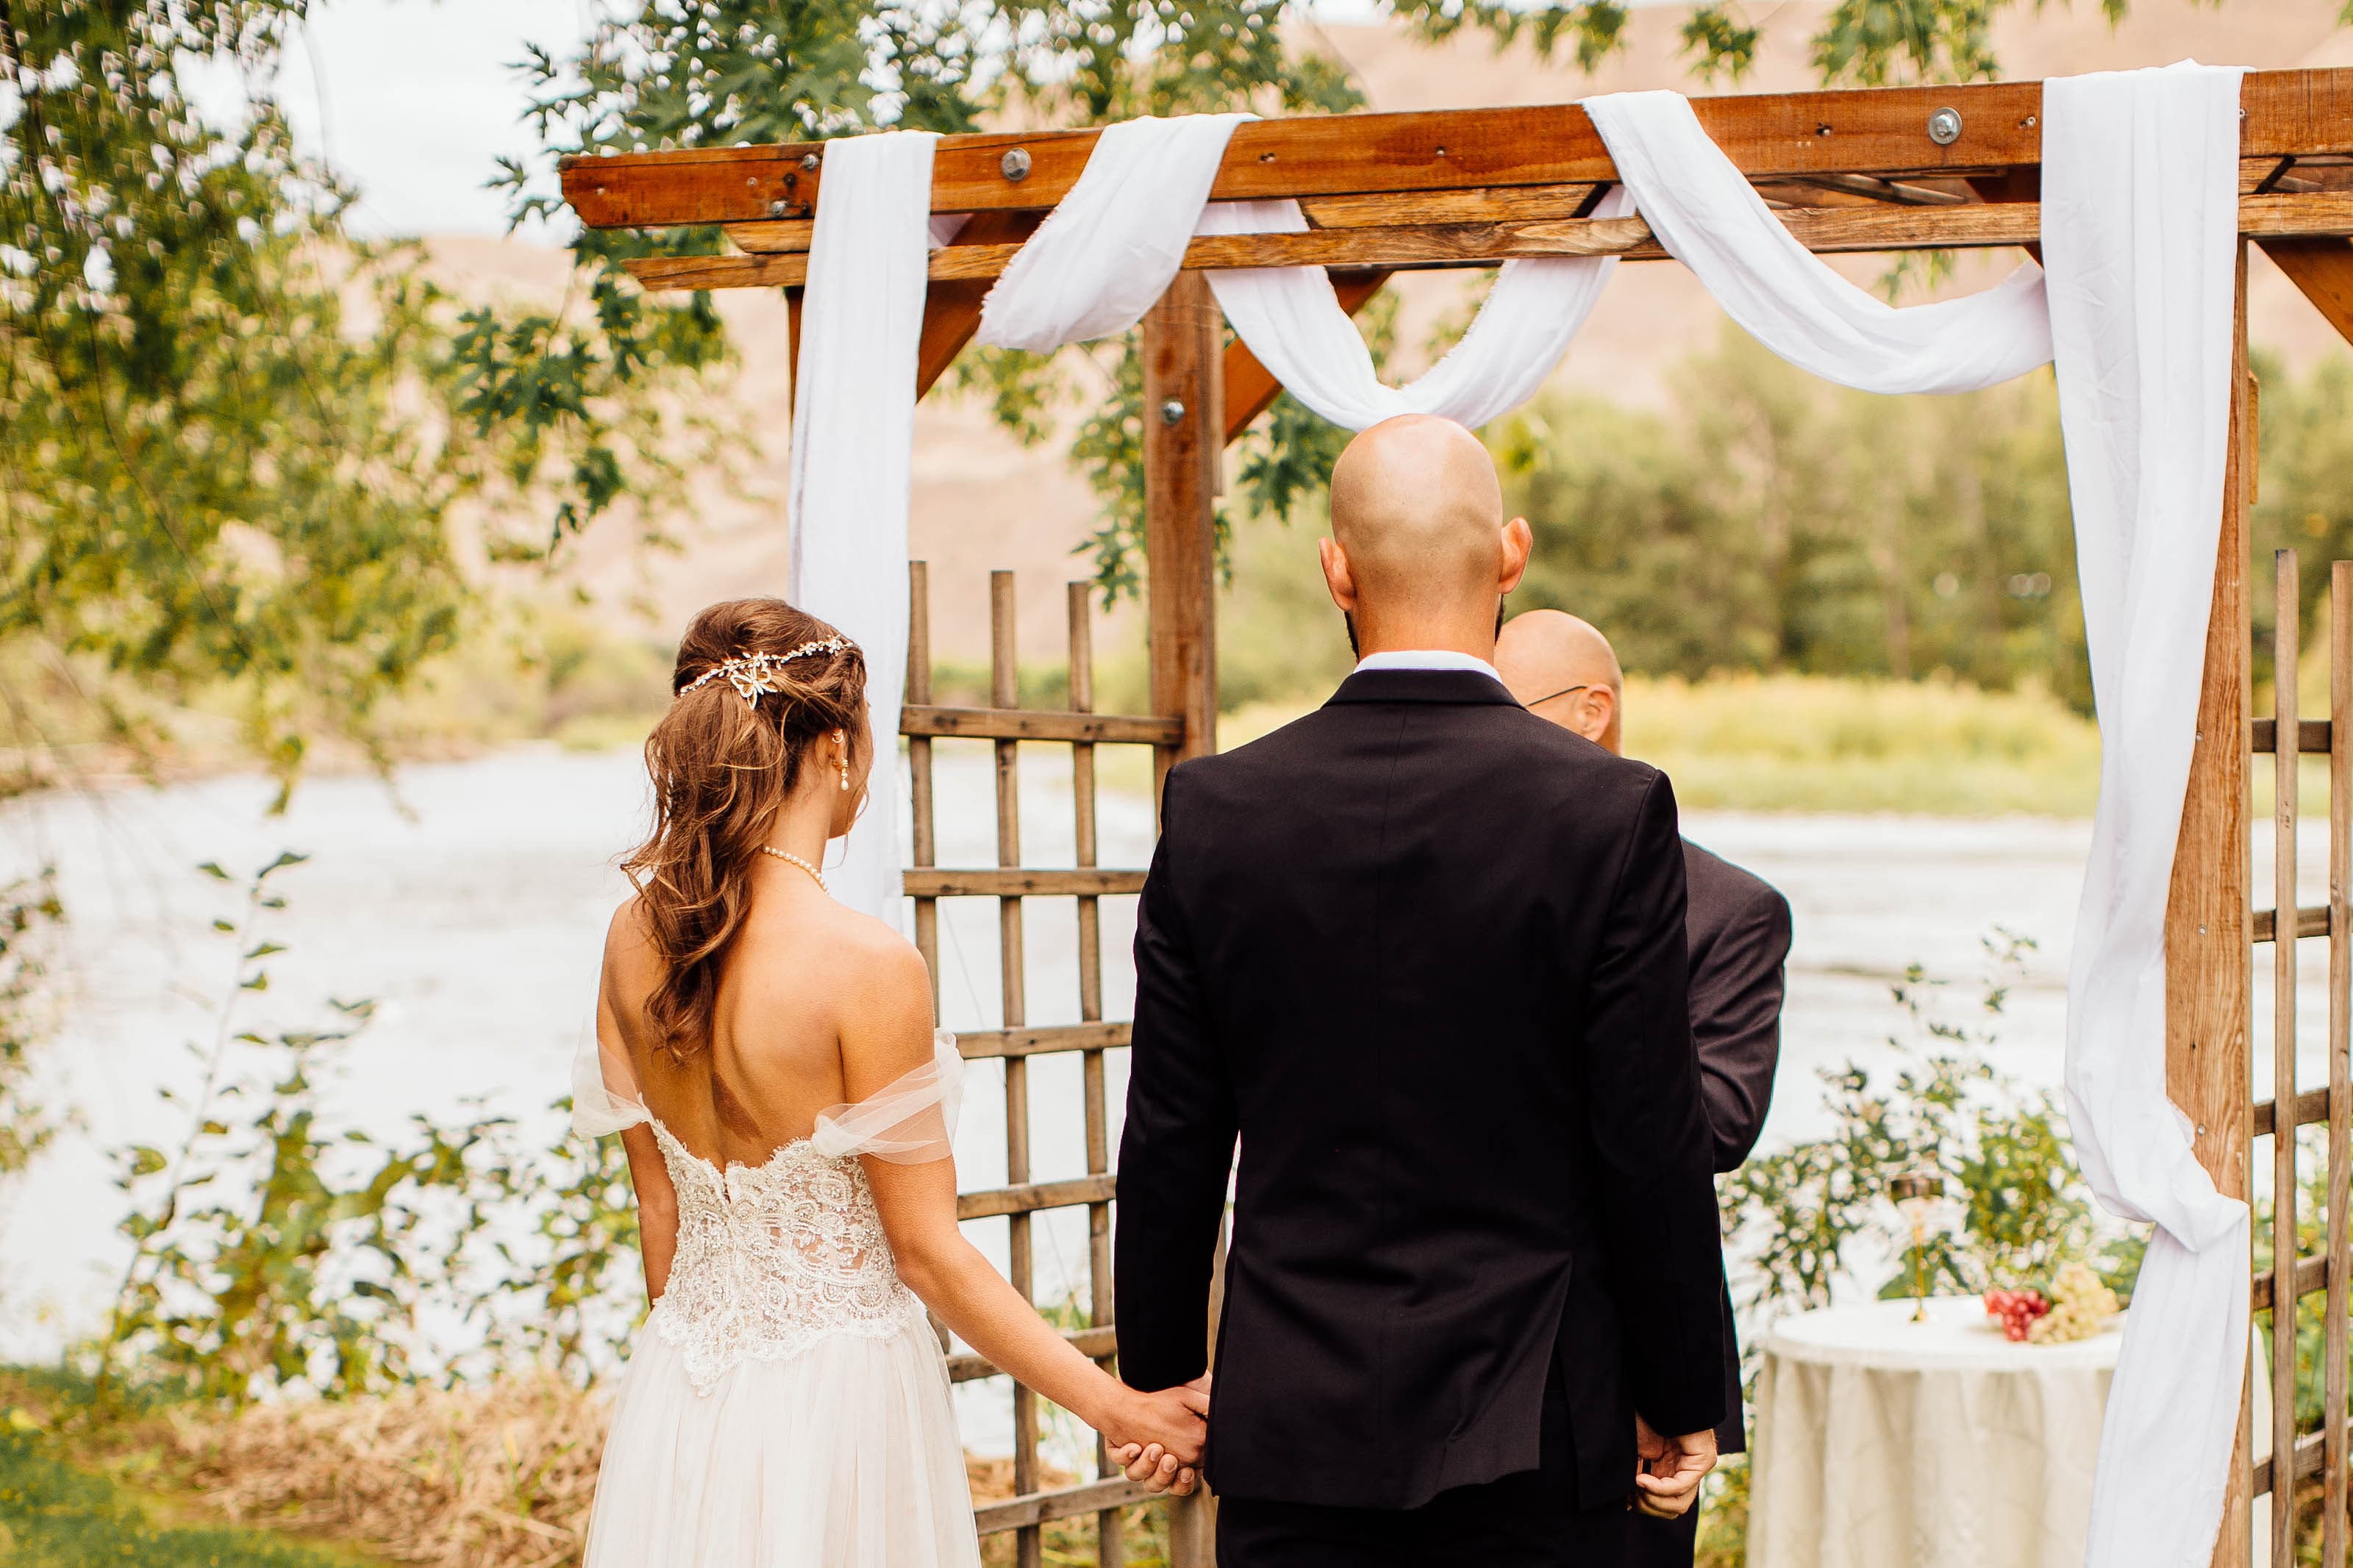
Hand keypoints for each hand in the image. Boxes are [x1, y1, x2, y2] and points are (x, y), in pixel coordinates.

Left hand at [1103, 1374, 1210, 1495]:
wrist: (1140, 1378)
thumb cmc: (1168, 1394)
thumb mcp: (1191, 1402)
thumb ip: (1207, 1414)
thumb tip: (1222, 1429)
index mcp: (1177, 1456)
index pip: (1184, 1480)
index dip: (1185, 1480)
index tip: (1187, 1471)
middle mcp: (1157, 1461)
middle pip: (1163, 1484)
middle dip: (1165, 1475)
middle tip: (1169, 1460)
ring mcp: (1139, 1456)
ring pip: (1141, 1478)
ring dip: (1147, 1466)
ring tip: (1154, 1448)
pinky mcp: (1122, 1448)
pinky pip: (1121, 1460)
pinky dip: (1126, 1456)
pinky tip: (1134, 1446)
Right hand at [1631, 1413, 1715, 1518]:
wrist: (1661, 1396)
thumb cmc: (1647, 1416)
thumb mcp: (1637, 1451)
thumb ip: (1635, 1474)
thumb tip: (1628, 1502)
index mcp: (1670, 1470)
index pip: (1663, 1503)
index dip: (1643, 1505)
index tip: (1625, 1500)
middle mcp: (1685, 1471)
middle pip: (1672, 1509)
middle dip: (1648, 1507)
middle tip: (1630, 1498)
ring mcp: (1696, 1467)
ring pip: (1680, 1504)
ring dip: (1653, 1501)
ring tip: (1636, 1487)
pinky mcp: (1703, 1460)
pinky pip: (1681, 1486)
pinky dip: (1659, 1487)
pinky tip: (1641, 1480)